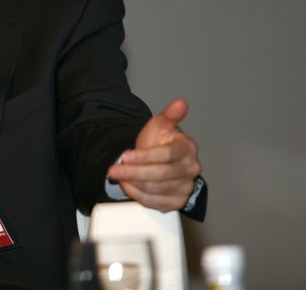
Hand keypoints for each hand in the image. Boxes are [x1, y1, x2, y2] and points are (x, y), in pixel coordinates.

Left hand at [106, 98, 201, 212]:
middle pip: (160, 174)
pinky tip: (129, 185)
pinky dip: (137, 194)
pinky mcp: (177, 202)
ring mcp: (185, 187)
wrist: (159, 160)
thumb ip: (169, 115)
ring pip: (155, 190)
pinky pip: (154, 202)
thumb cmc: (159, 142)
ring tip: (120, 175)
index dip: (143, 157)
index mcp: (188, 149)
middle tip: (114, 170)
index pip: (166, 155)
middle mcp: (191, 169)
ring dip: (132, 183)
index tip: (124, 156)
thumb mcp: (160, 125)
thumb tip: (180, 103)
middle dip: (133, 172)